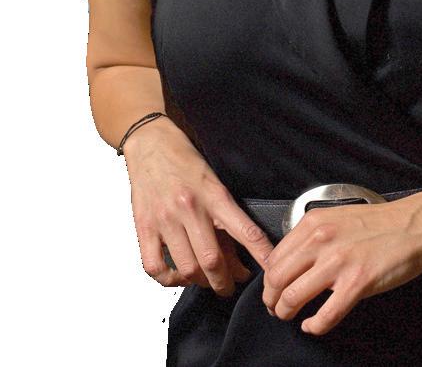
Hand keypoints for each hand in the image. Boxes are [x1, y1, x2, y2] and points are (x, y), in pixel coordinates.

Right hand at [123, 117, 273, 296]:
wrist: (151, 142)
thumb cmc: (186, 160)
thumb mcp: (213, 183)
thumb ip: (224, 221)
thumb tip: (238, 261)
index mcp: (214, 195)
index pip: (245, 230)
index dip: (261, 254)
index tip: (272, 270)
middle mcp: (190, 208)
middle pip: (212, 262)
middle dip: (225, 283)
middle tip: (230, 286)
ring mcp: (165, 219)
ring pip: (187, 269)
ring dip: (200, 283)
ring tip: (206, 280)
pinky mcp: (144, 227)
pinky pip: (155, 267)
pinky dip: (169, 280)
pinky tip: (178, 275)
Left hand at [261, 194, 421, 334]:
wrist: (415, 224)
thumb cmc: (380, 223)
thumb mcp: (337, 219)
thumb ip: (313, 237)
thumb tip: (293, 263)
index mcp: (314, 223)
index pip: (275, 257)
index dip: (269, 280)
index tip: (273, 290)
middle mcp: (321, 240)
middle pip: (277, 279)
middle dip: (272, 300)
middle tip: (278, 308)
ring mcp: (339, 262)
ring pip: (293, 297)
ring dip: (286, 313)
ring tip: (293, 317)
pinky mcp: (358, 282)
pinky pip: (325, 315)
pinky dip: (314, 326)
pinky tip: (313, 325)